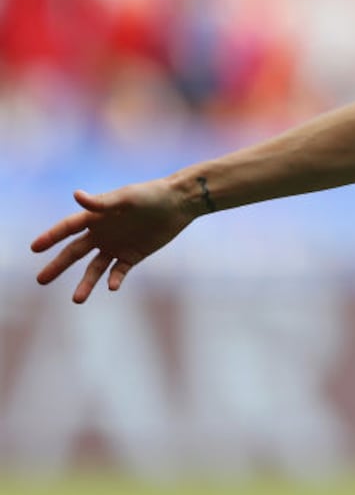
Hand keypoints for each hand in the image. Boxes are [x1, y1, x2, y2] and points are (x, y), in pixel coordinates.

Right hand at [32, 181, 195, 302]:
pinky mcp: (133, 255)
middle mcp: (102, 233)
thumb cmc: (151, 195)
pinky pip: (119, 271)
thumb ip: (102, 202)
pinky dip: (114, 280)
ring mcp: (116, 245)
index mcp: (97, 216)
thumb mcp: (126, 198)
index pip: (68, 228)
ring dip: (86, 283)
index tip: (35, 247)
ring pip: (95, 268)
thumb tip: (76, 195)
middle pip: (74, 252)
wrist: (179, 203)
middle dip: (58, 265)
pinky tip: (112, 287)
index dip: (51, 237)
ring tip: (77, 300)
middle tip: (41, 280)